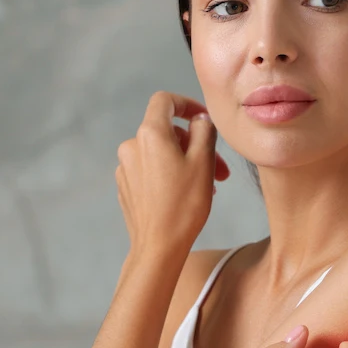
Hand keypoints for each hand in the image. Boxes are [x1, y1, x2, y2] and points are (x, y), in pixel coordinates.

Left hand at [115, 92, 230, 257]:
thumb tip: (200, 119)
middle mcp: (132, 145)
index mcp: (150, 134)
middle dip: (195, 145)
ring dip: (185, 162)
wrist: (158, 246)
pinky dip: (170, 175)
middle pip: (168, 132)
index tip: (203, 118)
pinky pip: (151, 170)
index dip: (186, 104)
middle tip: (221, 169)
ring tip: (208, 187)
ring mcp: (125, 167)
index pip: (164, 101)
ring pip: (161, 153)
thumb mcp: (203, 162)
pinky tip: (186, 196)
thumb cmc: (184, 205)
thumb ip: (204, 131)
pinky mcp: (126, 186)